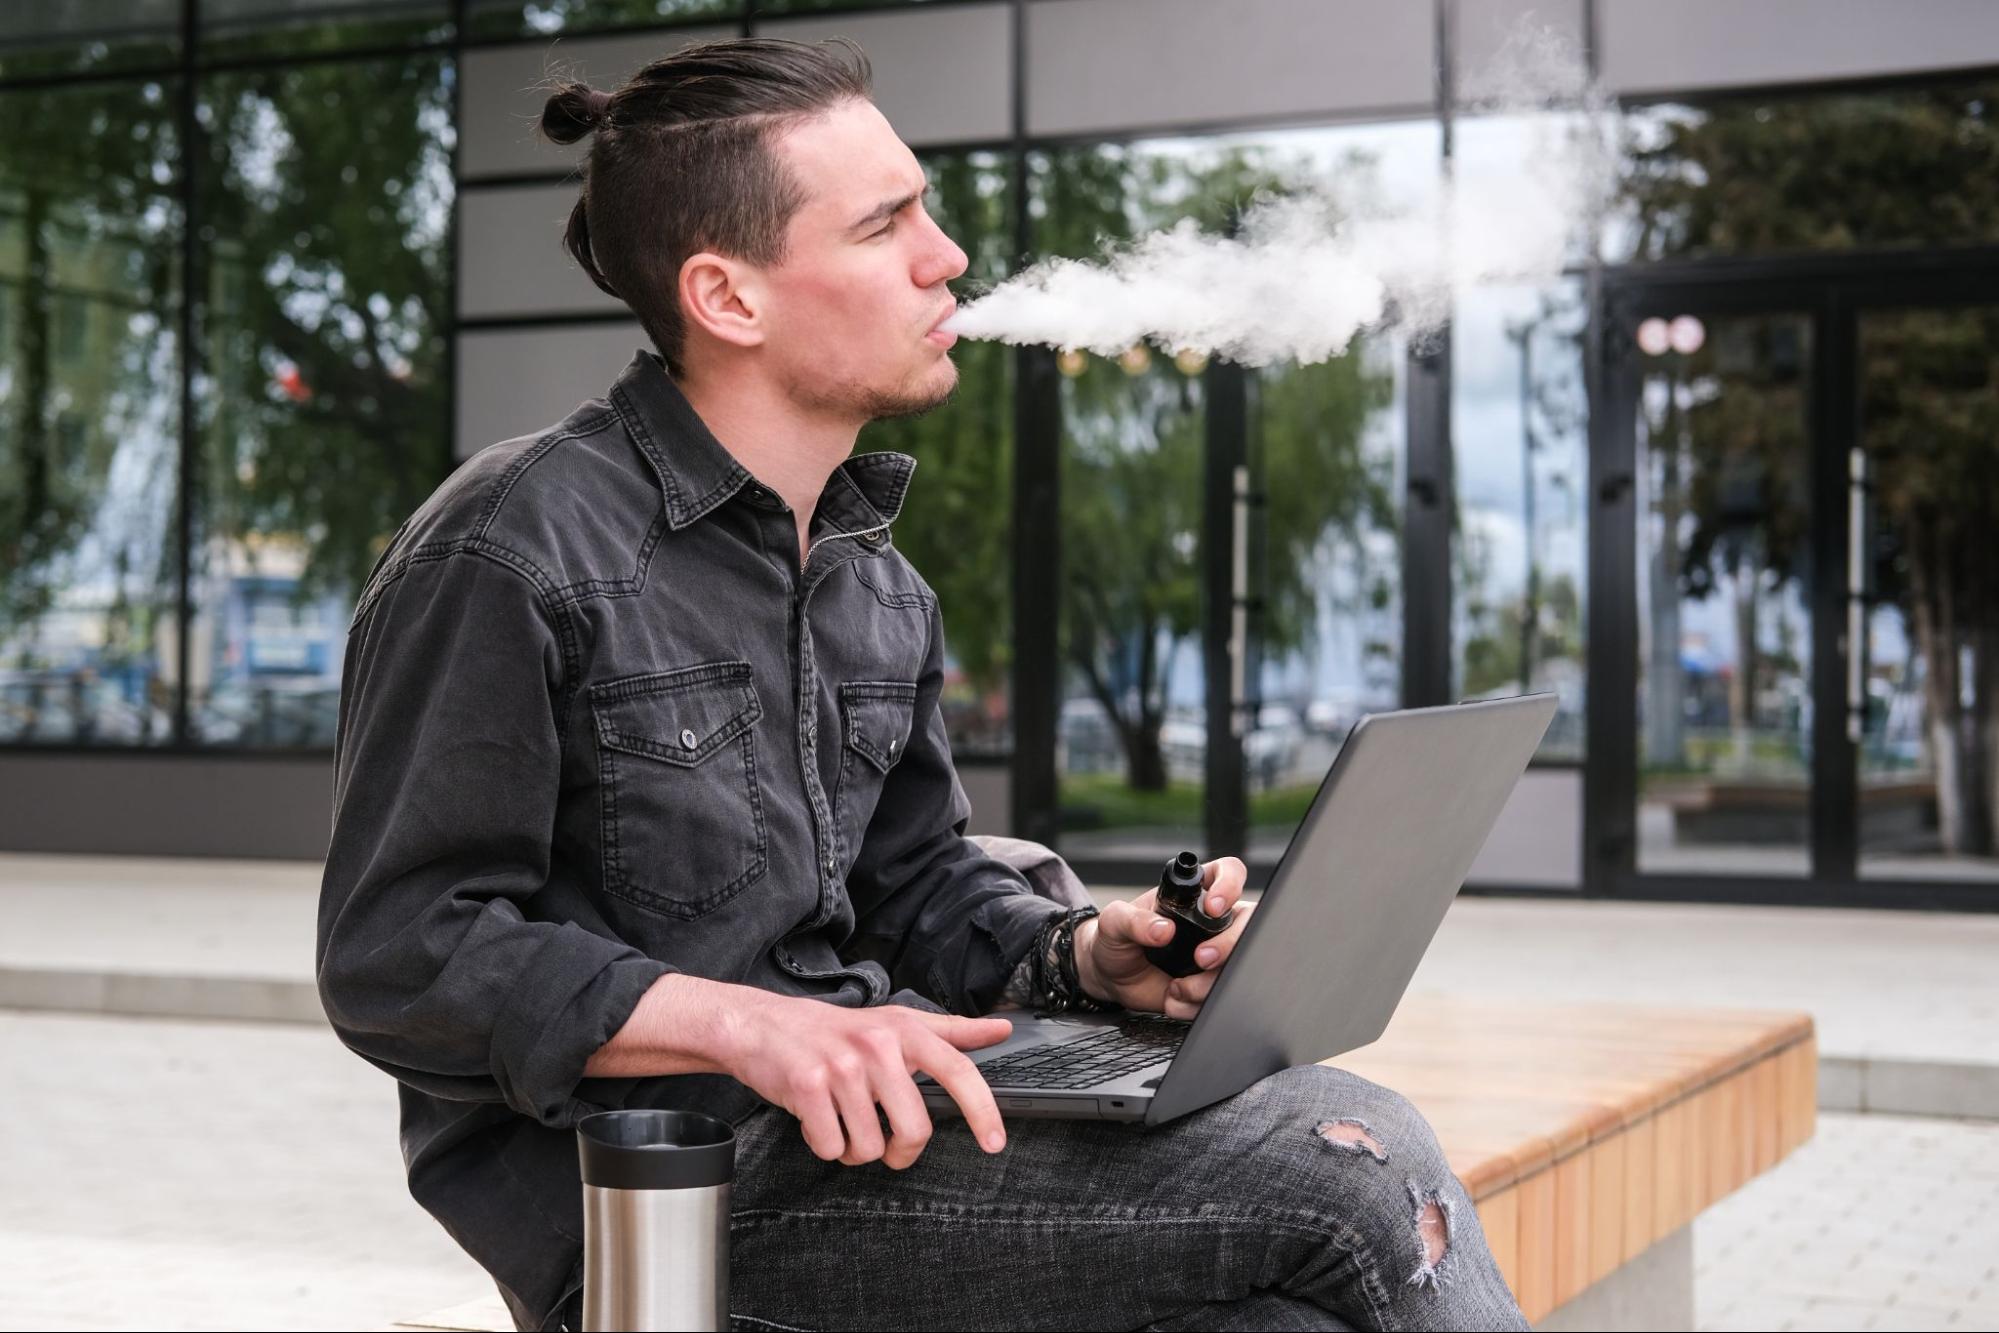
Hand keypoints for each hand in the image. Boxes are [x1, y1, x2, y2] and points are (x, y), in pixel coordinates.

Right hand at [719, 989, 1013, 1168]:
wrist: (762, 1026)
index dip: (982, 1110)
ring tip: (841, 1119)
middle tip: (887, 1142)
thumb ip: (951, 1030)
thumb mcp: (896, 1022)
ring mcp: (841, 1065)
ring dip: (854, 1148)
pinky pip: (831, 1147)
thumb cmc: (834, 1031)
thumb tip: (1001, 1029)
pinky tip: (816, 1119)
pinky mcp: (807, 1085)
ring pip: (870, 1147)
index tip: (994, 1143)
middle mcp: (877, 1044)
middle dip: (901, 1150)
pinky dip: (824, 1144)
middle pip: (915, 1129)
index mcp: (905, 1030)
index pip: (957, 1071)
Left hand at [1075, 856, 1253, 1018]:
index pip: (1229, 873)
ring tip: (1176, 988)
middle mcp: (1211, 921)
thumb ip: (1133, 920)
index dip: (1230, 885)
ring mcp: (1215, 951)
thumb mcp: (1114, 922)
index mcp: (1193, 895)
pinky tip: (1174, 998)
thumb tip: (1163, 929)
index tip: (1213, 908)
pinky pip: (1223, 992)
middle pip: (1248, 920)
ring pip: (1239, 962)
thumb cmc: (1115, 939)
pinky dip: (1197, 1002)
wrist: (1110, 977)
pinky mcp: (1211, 982)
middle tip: (1201, 958)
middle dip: (1229, 943)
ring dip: (1209, 982)